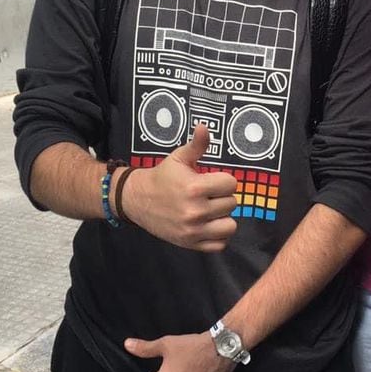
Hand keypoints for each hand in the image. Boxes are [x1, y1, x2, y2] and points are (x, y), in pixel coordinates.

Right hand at [123, 125, 237, 250]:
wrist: (138, 200)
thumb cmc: (163, 177)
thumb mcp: (179, 158)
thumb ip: (196, 145)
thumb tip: (204, 126)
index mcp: (195, 187)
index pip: (231, 184)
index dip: (223, 180)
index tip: (212, 180)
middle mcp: (195, 211)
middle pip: (232, 203)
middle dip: (222, 197)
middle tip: (208, 195)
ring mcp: (194, 230)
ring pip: (230, 226)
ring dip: (223, 217)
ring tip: (211, 211)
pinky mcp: (191, 244)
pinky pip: (220, 244)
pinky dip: (217, 236)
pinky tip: (208, 225)